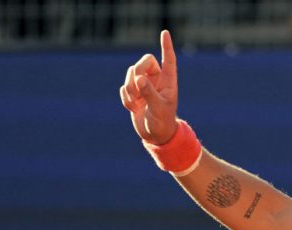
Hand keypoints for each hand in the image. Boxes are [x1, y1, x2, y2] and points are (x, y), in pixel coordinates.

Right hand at [119, 30, 178, 144]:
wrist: (154, 135)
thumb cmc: (162, 122)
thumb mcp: (158, 109)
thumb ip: (149, 93)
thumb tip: (139, 78)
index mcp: (168, 81)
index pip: (168, 59)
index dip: (166, 46)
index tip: (164, 32)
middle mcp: (156, 80)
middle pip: (144, 61)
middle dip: (137, 71)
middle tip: (136, 86)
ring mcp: (144, 86)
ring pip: (131, 73)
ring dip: (130, 87)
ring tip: (136, 103)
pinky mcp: (133, 92)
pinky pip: (124, 87)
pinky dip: (126, 97)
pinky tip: (133, 108)